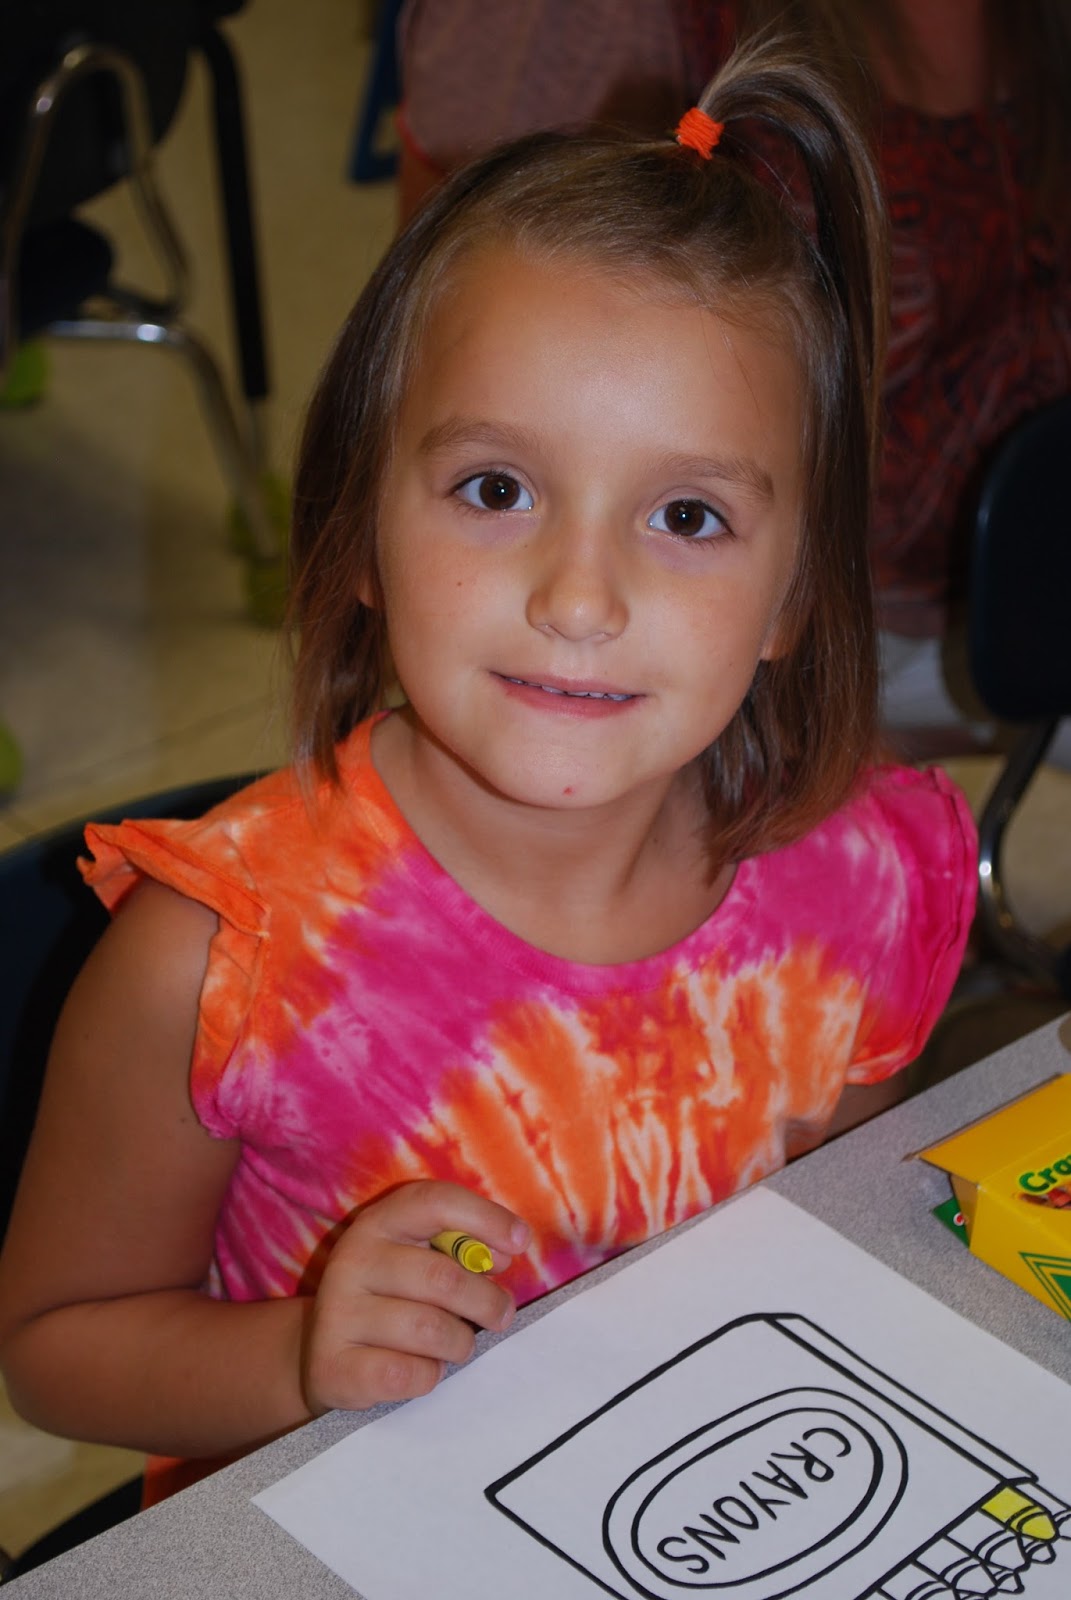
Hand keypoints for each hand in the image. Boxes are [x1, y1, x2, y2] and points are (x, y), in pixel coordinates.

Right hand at [300, 1181, 529, 1414]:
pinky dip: (430, 1374)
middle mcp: (353, 1260)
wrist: (323, 1353)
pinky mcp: (335, 1366)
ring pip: (431, 1330)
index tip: (520, 1244)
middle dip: (486, 1300)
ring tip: (457, 1344)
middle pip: (443, 1277)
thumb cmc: (392, 1298)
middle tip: (500, 1314)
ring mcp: (338, 1313)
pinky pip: (410, 1374)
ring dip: (460, 1343)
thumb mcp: (418, 1258)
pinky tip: (423, 1367)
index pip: (435, 1202)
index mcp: (379, 1223)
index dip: (485, 1218)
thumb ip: (461, 1249)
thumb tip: (503, 1255)